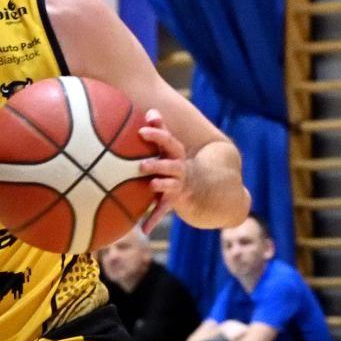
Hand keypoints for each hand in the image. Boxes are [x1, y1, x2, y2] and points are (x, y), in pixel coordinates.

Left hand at [136, 109, 187, 233]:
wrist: (199, 186)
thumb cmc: (174, 162)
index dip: (157, 135)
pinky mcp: (175, 201)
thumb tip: (151, 110)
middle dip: (158, 164)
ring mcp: (178, 185)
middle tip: (141, 164)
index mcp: (175, 154)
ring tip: (150, 186)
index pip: (168, 141)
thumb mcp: (169, 148)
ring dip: (160, 186)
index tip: (142, 130)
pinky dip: (153, 220)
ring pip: (170, 186)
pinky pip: (163, 211)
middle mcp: (179, 169)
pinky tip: (143, 230)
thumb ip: (160, 130)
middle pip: (171, 165)